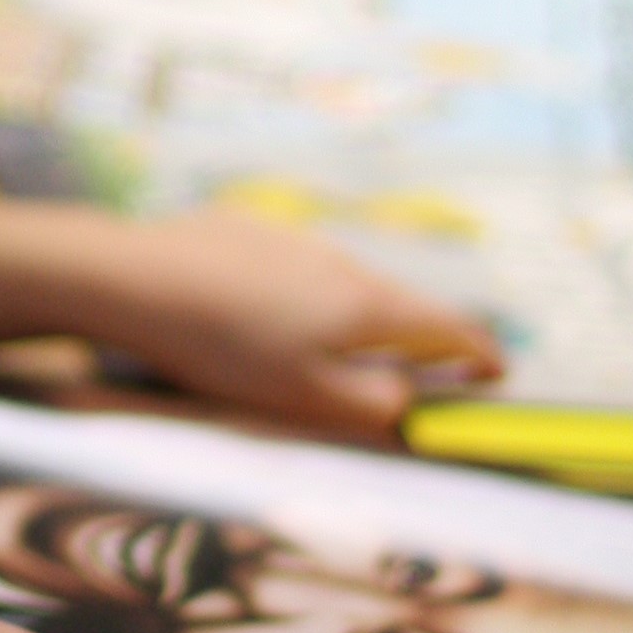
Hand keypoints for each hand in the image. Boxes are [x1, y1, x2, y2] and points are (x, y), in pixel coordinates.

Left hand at [60, 206, 502, 444]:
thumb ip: (372, 403)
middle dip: (422, 337)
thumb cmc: (225, 348)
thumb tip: (416, 403)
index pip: (448, 328)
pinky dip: (304, 293)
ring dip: (359, 314)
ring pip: (346, 282)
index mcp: (367, 306)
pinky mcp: (247, 229)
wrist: (136, 276)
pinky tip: (263, 313)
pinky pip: (295, 266)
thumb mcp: (306, 396)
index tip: (497, 373)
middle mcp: (344, 262)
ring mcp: (295, 239)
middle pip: (400, 302)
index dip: (480, 354)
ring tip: (343, 346)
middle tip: (430, 367)